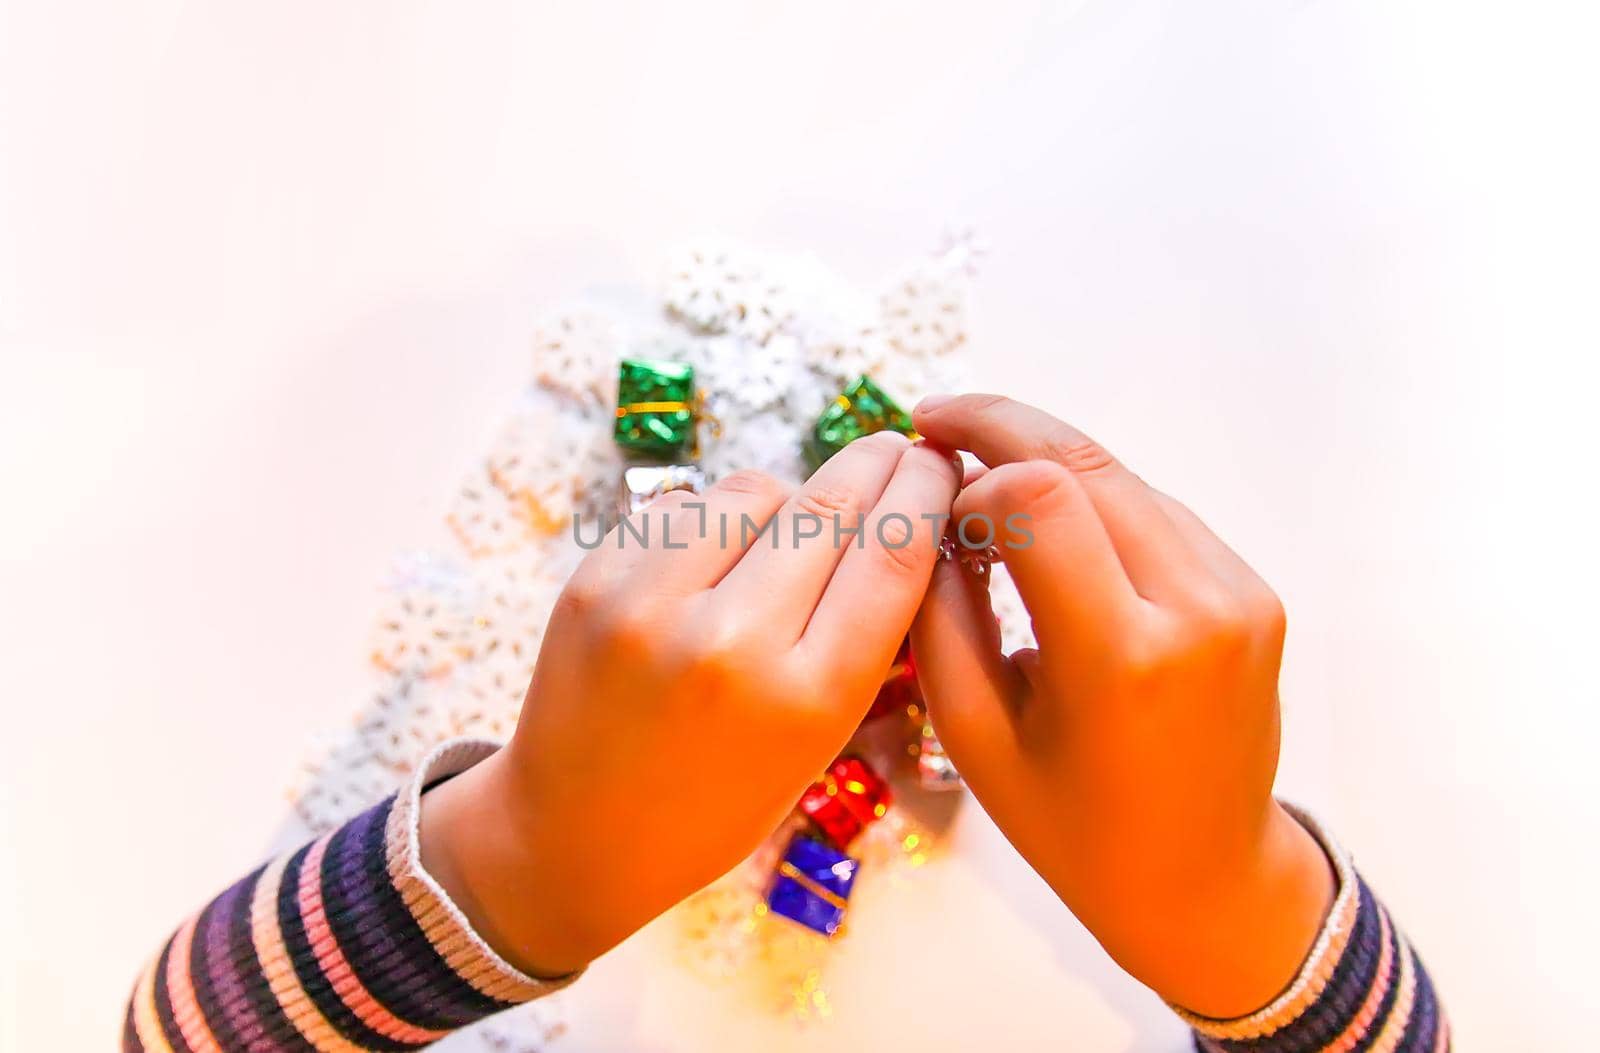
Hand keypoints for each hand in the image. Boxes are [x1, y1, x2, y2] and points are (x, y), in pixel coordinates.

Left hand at [420, 432, 959, 975]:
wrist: (575, 835)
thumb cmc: (715, 803)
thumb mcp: (816, 746)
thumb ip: (862, 641)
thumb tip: (905, 519)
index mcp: (806, 702)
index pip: (893, 554)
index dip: (928, 492)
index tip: (941, 463)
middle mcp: (729, 646)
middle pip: (833, 506)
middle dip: (878, 465)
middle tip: (898, 446)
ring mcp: (650, 605)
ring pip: (757, 490)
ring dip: (790, 497)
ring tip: (791, 531)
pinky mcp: (593, 579)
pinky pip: (685, 506)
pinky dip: (715, 518)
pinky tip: (718, 557)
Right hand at [910, 394, 1333, 1016]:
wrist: (1203, 878)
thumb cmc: (1071, 825)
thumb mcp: (977, 735)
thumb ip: (941, 613)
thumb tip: (925, 508)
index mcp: (1120, 659)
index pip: (1040, 496)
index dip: (970, 475)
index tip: (928, 496)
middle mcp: (1195, 611)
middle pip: (1085, 463)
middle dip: (1001, 430)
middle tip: (935, 422)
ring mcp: (1239, 596)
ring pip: (1123, 477)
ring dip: (1048, 467)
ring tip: (985, 489)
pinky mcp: (1255, 593)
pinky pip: (1160, 513)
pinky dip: (1098, 504)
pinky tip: (1053, 532)